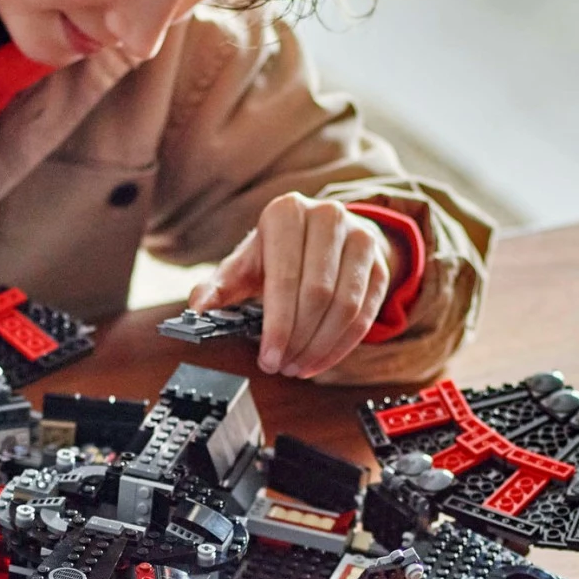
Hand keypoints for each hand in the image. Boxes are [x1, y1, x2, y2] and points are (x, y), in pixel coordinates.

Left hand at [188, 192, 392, 379]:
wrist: (325, 236)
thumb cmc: (279, 253)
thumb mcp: (245, 263)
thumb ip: (219, 286)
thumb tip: (198, 309)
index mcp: (286, 212)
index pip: (285, 278)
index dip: (277, 325)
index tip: (268, 358)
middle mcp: (327, 216)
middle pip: (318, 294)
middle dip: (298, 339)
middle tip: (282, 366)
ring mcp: (360, 238)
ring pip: (346, 306)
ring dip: (321, 347)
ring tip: (298, 366)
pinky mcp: (379, 264)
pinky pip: (366, 313)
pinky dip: (342, 346)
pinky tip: (320, 360)